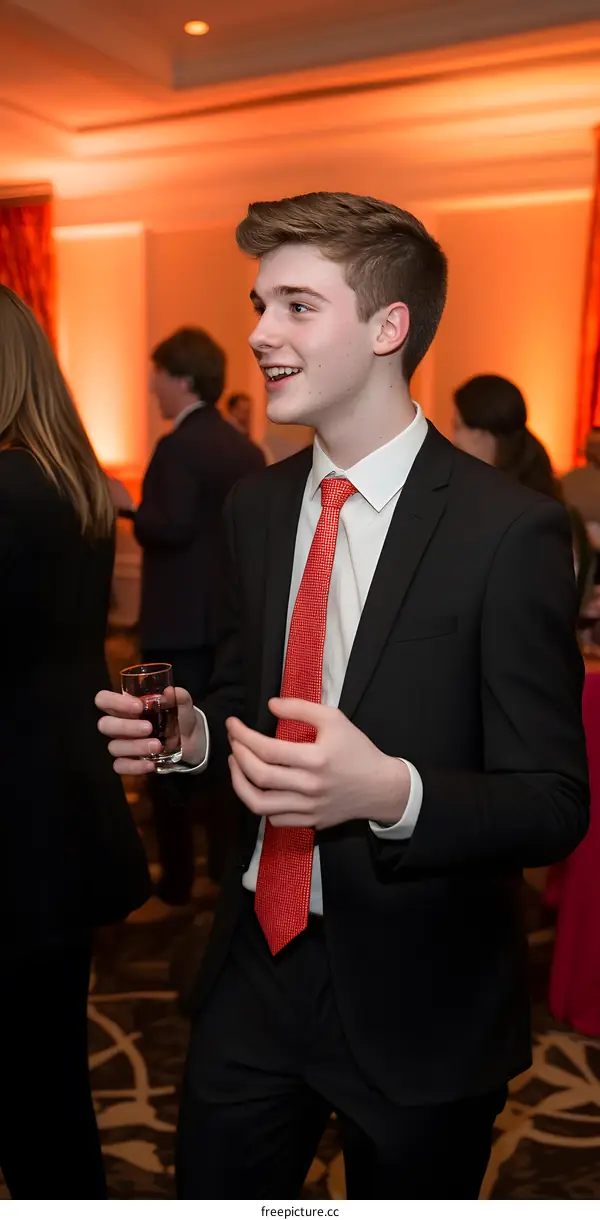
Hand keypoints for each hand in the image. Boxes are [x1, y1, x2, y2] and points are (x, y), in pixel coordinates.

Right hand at [95, 687, 203, 774]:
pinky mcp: (128, 762)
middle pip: (104, 725)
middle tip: (149, 727)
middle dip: (125, 726)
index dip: (115, 702)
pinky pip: (120, 766)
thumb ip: (178, 697)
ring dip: (135, 746)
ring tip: (158, 746)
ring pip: (114, 747)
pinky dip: (134, 767)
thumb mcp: (183, 706)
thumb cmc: (179, 719)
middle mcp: (120, 724)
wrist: (193, 743)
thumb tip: (169, 692)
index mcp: (126, 706)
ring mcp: (123, 744)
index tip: (139, 706)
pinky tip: (151, 764)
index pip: (104, 699)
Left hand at [226, 698, 408, 829]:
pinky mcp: (310, 821)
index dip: (243, 736)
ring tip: (235, 765)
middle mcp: (310, 786)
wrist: (380, 787)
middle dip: (238, 755)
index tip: (233, 725)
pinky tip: (258, 787)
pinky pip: (274, 819)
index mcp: (316, 759)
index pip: (268, 749)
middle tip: (234, 741)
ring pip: (260, 804)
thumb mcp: (335, 719)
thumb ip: (301, 708)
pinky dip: (260, 804)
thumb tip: (271, 705)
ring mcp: (309, 808)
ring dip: (239, 783)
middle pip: (259, 775)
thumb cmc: (357, 750)